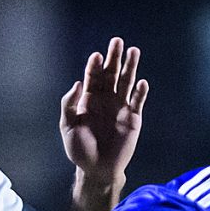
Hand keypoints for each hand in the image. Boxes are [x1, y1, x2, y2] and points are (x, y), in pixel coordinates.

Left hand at [59, 37, 146, 186]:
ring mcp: (120, 107)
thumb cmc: (79, 149)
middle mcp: (106, 99)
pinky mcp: (133, 118)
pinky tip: (142, 83)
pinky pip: (138, 102)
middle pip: (111, 73)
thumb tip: (78, 83)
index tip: (96, 56)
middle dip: (114, 57)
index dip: (94, 65)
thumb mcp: (67, 127)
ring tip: (134, 51)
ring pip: (126, 82)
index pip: (93, 76)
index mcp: (89, 99)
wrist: (97, 169)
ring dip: (130, 67)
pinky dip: (140, 92)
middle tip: (117, 41)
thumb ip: (69, 105)